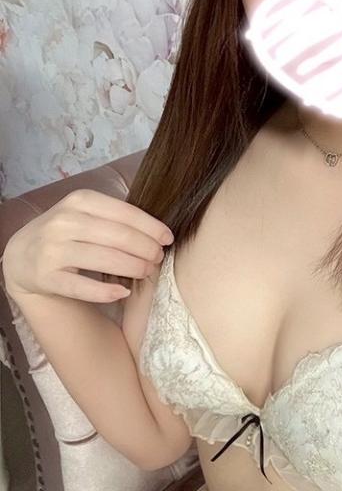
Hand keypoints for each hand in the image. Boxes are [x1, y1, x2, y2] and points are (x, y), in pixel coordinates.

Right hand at [1, 189, 172, 302]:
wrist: (21, 255)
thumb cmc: (66, 231)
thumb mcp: (85, 212)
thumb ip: (115, 216)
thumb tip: (158, 229)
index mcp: (80, 200)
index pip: (125, 213)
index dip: (151, 227)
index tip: (167, 238)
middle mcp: (65, 222)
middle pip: (119, 237)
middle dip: (146, 249)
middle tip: (158, 257)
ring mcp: (53, 250)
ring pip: (105, 260)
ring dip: (133, 267)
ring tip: (147, 271)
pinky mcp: (46, 277)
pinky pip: (83, 287)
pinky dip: (107, 292)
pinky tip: (123, 291)